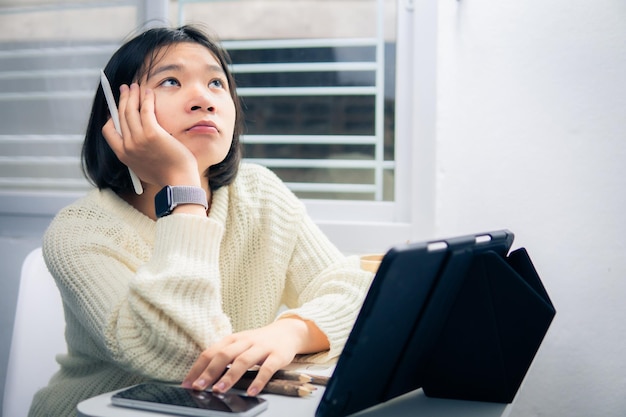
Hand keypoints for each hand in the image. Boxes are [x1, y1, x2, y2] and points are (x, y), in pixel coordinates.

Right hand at [101, 83, 200, 187]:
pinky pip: (145, 110)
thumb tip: (136, 144)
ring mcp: (138, 139)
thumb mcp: (143, 168)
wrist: (178, 182)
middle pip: (120, 116)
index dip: (112, 117)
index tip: (116, 108)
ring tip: (134, 86)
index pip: (108, 131)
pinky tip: (148, 92)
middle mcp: (127, 146)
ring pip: (130, 110)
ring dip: (131, 95)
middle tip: (125, 88)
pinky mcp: (152, 133)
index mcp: (123, 155)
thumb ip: (136, 155)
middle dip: (121, 99)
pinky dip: (146, 99)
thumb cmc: (166, 175)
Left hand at [182, 318, 328, 395]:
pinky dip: (259, 380)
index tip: (188, 383)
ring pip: (243, 360)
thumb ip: (224, 356)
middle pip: (224, 355)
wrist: (287, 331)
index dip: (198, 368)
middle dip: (210, 372)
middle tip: (199, 387)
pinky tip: (252, 391)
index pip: (211, 352)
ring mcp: (261, 348)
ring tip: (219, 390)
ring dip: (230, 376)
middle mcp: (245, 341)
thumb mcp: (240, 344)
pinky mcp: (277, 355)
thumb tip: (203, 376)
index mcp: (233, 339)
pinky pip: (267, 368)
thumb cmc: (259, 342)